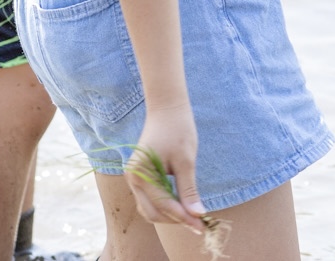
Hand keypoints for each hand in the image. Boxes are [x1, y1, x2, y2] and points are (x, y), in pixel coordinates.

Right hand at [127, 103, 204, 232]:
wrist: (167, 107)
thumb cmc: (178, 129)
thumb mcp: (186, 160)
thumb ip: (188, 190)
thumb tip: (197, 214)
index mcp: (141, 174)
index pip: (164, 205)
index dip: (183, 218)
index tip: (201, 227)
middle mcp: (133, 179)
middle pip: (153, 212)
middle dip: (176, 220)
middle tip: (198, 225)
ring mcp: (134, 178)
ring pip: (150, 208)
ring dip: (170, 215)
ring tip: (192, 217)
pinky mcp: (141, 176)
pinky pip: (151, 198)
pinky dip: (166, 205)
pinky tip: (183, 205)